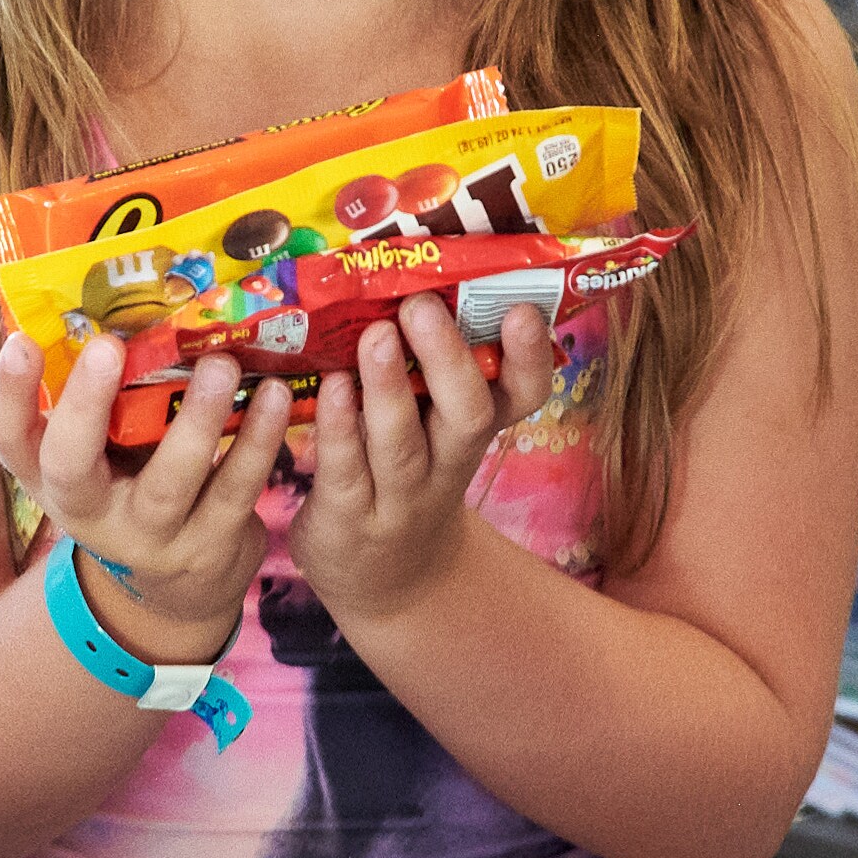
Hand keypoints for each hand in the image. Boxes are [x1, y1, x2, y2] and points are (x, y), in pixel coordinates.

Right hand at [0, 330, 291, 664]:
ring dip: (196, 422)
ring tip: (222, 364)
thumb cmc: (132, 483)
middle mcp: (88, 512)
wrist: (179, 584)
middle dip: (85, 409)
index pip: (7, 437)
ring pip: (167, 485)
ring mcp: (148, 538)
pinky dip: (257, 442)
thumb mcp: (101, 450)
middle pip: (71, 468)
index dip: (8, 391)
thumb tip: (108, 295)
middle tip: (109, 346)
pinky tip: (274, 396)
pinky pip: (234, 492)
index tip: (21, 340)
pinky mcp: (207, 549)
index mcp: (49, 475)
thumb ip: (99, 395)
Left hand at [287, 294, 557, 629]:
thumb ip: (434, 371)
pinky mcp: (347, 519)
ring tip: (375, 335)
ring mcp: (398, 498)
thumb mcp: (437, 432)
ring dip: (388, 387)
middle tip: (422, 305)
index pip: (522, 396)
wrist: (390, 585)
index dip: (528, 357)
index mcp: (474, 434)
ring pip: (401, 443)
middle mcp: (447, 466)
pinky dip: (336, 428)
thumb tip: (420, 272)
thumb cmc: (408, 478)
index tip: (522, 309)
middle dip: (448, 359)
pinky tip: (328, 388)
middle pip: (466, 415)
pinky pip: (344, 471)